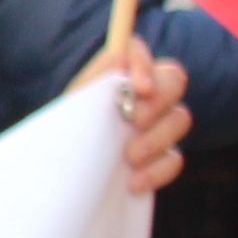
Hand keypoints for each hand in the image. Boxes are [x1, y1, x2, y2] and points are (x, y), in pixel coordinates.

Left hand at [77, 43, 189, 193]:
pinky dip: (157, 171)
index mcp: (122, 77)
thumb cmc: (64, 132)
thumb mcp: (72, 105)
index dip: (145, 65)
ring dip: (157, 137)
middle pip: (174, 81)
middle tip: (135, 120)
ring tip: (129, 156)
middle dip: (158, 100)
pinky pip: (174, 160)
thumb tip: (119, 55)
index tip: (139, 88)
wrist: (58, 175)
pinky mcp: (161, 159)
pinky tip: (133, 182)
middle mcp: (147, 96)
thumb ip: (95, 80)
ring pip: (179, 119)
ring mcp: (159, 127)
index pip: (143, 56)